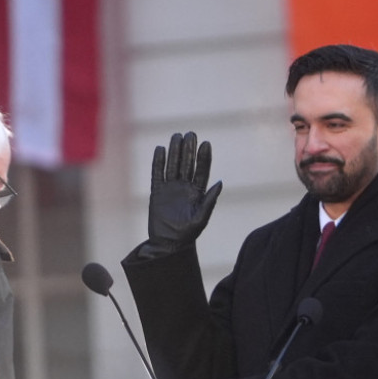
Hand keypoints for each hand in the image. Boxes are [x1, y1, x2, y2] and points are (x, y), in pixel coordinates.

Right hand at [148, 132, 221, 248]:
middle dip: (188, 149)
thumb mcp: (201, 218)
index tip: (205, 143)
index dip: (204, 157)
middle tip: (190, 134)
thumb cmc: (187, 234)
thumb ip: (210, 201)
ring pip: (173, 165)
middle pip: (187, 163)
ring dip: (175, 151)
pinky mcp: (157, 192)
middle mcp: (184, 187)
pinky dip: (158, 162)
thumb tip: (220, 182)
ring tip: (176, 136)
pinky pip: (157, 174)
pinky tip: (160, 149)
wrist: (168, 244)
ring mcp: (170, 188)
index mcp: (197, 192)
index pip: (202, 170)